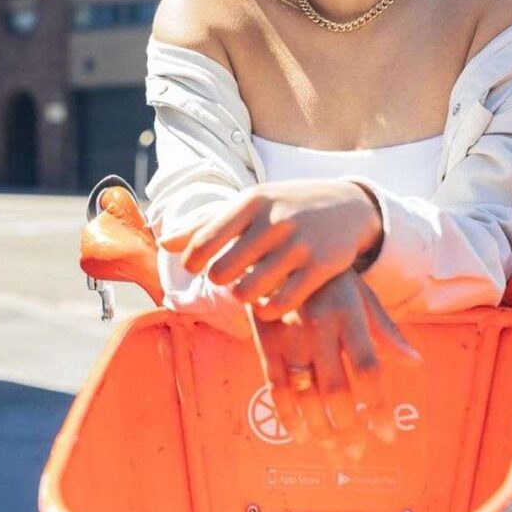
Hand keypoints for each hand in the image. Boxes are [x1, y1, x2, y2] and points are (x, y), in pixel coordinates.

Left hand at [158, 180, 382, 319]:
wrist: (348, 205)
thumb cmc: (285, 206)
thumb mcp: (249, 206)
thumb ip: (205, 224)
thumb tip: (164, 243)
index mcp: (251, 202)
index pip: (205, 240)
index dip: (193, 261)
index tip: (197, 268)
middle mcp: (274, 221)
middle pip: (222, 272)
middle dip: (220, 281)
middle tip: (229, 278)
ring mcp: (299, 244)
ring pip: (249, 291)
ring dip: (242, 297)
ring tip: (248, 290)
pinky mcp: (320, 267)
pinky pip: (281, 303)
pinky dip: (268, 310)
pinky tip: (269, 303)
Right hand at [247, 268, 421, 462]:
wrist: (281, 252)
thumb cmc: (331, 279)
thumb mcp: (362, 296)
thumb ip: (386, 331)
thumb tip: (416, 363)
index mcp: (349, 315)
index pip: (368, 368)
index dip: (378, 406)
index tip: (388, 436)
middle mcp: (319, 327)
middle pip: (335, 388)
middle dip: (348, 429)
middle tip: (357, 457)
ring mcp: (289, 335)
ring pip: (304, 393)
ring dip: (319, 429)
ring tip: (333, 453)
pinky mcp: (265, 341)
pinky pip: (275, 385)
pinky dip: (287, 414)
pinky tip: (300, 435)